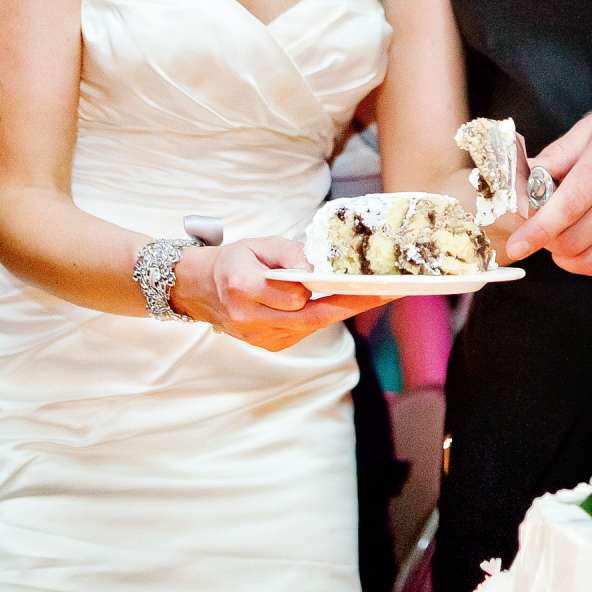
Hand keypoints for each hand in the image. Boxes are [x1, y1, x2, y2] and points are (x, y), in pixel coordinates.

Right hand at [173, 237, 389, 352]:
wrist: (200, 290)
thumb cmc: (234, 261)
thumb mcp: (258, 244)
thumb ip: (289, 254)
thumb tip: (319, 268)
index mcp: (243, 288)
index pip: (298, 293)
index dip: (337, 289)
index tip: (370, 284)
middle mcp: (251, 319)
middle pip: (314, 315)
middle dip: (355, 302)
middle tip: (391, 288)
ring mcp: (261, 338)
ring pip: (313, 324)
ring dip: (340, 306)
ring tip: (371, 288)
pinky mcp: (270, 346)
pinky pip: (306, 330)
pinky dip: (323, 314)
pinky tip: (335, 299)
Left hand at [504, 100, 591, 276]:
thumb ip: (560, 153)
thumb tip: (528, 177)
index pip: (566, 205)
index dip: (537, 229)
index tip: (518, 245)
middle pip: (576, 237)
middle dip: (549, 240)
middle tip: (542, 230)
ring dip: (568, 258)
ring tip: (561, 242)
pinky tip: (586, 250)